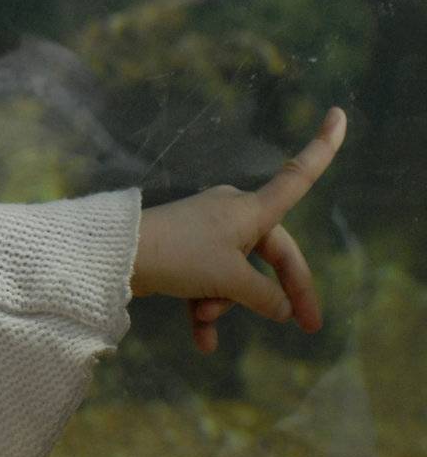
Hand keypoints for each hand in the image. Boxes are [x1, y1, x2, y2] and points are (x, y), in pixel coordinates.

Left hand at [131, 107, 345, 354]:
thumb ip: (264, 296)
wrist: (117, 256)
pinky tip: (202, 342)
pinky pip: (207, 281)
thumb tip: (282, 309)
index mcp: (251, 209)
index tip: (339, 113)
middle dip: (279, 294)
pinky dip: (204, 309)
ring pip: (236, 274)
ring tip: (204, 319)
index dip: (321, 149)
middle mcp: (233, 213)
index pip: (297, 176)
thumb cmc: (180, 256)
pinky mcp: (185, 250)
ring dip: (225, 303)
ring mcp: (207, 232)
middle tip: (305, 328)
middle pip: (273, 254)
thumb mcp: (229, 280)